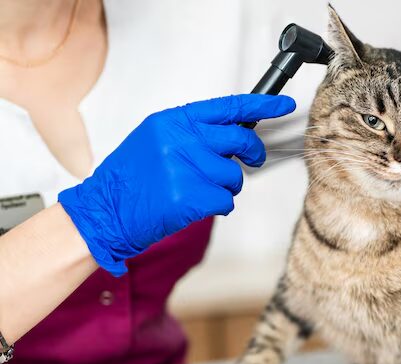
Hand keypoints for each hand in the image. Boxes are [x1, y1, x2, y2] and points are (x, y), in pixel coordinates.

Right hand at [59, 94, 295, 275]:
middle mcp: (180, 139)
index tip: (286, 104)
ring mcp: (184, 168)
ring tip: (196, 191)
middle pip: (240, 140)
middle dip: (251, 154)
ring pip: (234, 176)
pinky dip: (217, 207)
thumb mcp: (156, 141)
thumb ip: (193, 133)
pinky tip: (192, 207)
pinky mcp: (188, 196)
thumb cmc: (133, 180)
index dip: (262, 105)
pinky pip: (226, 201)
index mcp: (173, 121)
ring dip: (225, 188)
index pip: (228, 107)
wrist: (104, 211)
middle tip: (251, 161)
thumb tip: (236, 133)